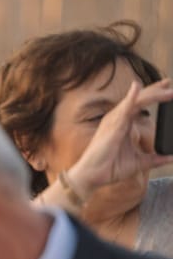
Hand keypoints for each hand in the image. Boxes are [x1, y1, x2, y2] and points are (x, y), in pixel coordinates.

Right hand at [68, 79, 172, 197]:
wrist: (93, 176)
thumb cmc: (110, 168)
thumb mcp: (139, 162)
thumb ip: (155, 159)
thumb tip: (172, 157)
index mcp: (123, 124)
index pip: (141, 104)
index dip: (155, 94)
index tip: (170, 88)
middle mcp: (118, 118)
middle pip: (140, 98)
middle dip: (157, 90)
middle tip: (171, 83)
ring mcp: (114, 120)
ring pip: (137, 101)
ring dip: (154, 94)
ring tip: (170, 89)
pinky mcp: (112, 126)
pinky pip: (123, 109)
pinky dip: (131, 97)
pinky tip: (137, 86)